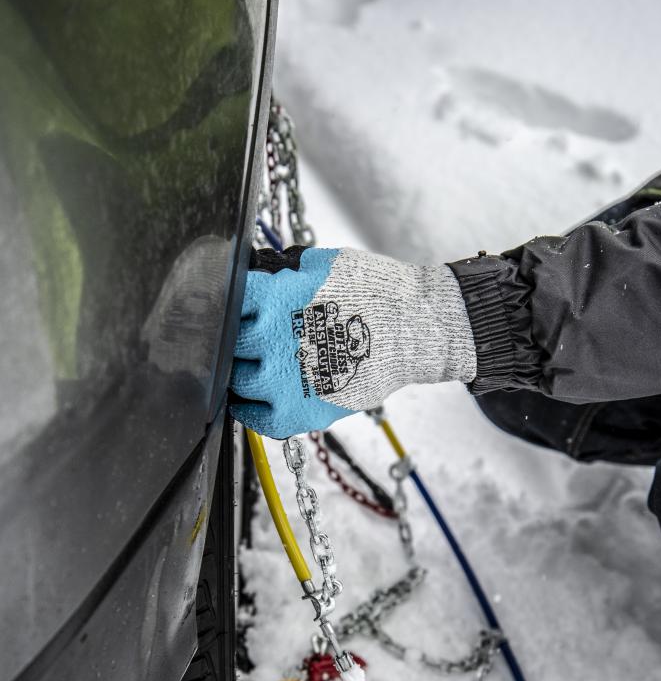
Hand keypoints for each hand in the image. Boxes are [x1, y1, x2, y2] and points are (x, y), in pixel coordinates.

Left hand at [230, 246, 475, 438]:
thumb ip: (283, 272)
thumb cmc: (375, 291)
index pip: (225, 300)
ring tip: (253, 363)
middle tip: (245, 336)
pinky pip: (256, 417)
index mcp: (274, 298)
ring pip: (235, 380)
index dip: (227, 301)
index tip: (231, 305)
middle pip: (226, 342)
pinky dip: (251, 406)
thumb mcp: (323, 264)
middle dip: (234, 336)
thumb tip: (258, 274)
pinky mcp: (301, 411)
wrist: (416, 330)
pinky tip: (257, 394)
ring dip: (241, 370)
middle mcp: (274, 340)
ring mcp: (284, 381)